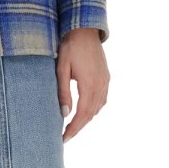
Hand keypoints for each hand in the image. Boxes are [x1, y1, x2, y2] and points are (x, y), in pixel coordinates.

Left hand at [57, 28, 109, 142]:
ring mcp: (106, 81)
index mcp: (90, 84)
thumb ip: (63, 92)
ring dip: (86, 119)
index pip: (82, 114)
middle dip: (79, 127)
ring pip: (98, 108)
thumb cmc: (70, 46)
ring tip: (73, 127)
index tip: (64, 138)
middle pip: (91, 114)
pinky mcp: (106, 77)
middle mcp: (101, 85)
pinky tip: (86, 111)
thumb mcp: (62, 69)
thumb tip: (64, 113)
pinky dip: (94, 109)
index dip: (73, 128)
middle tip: (66, 137)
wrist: (84, 29)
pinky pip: (102, 99)